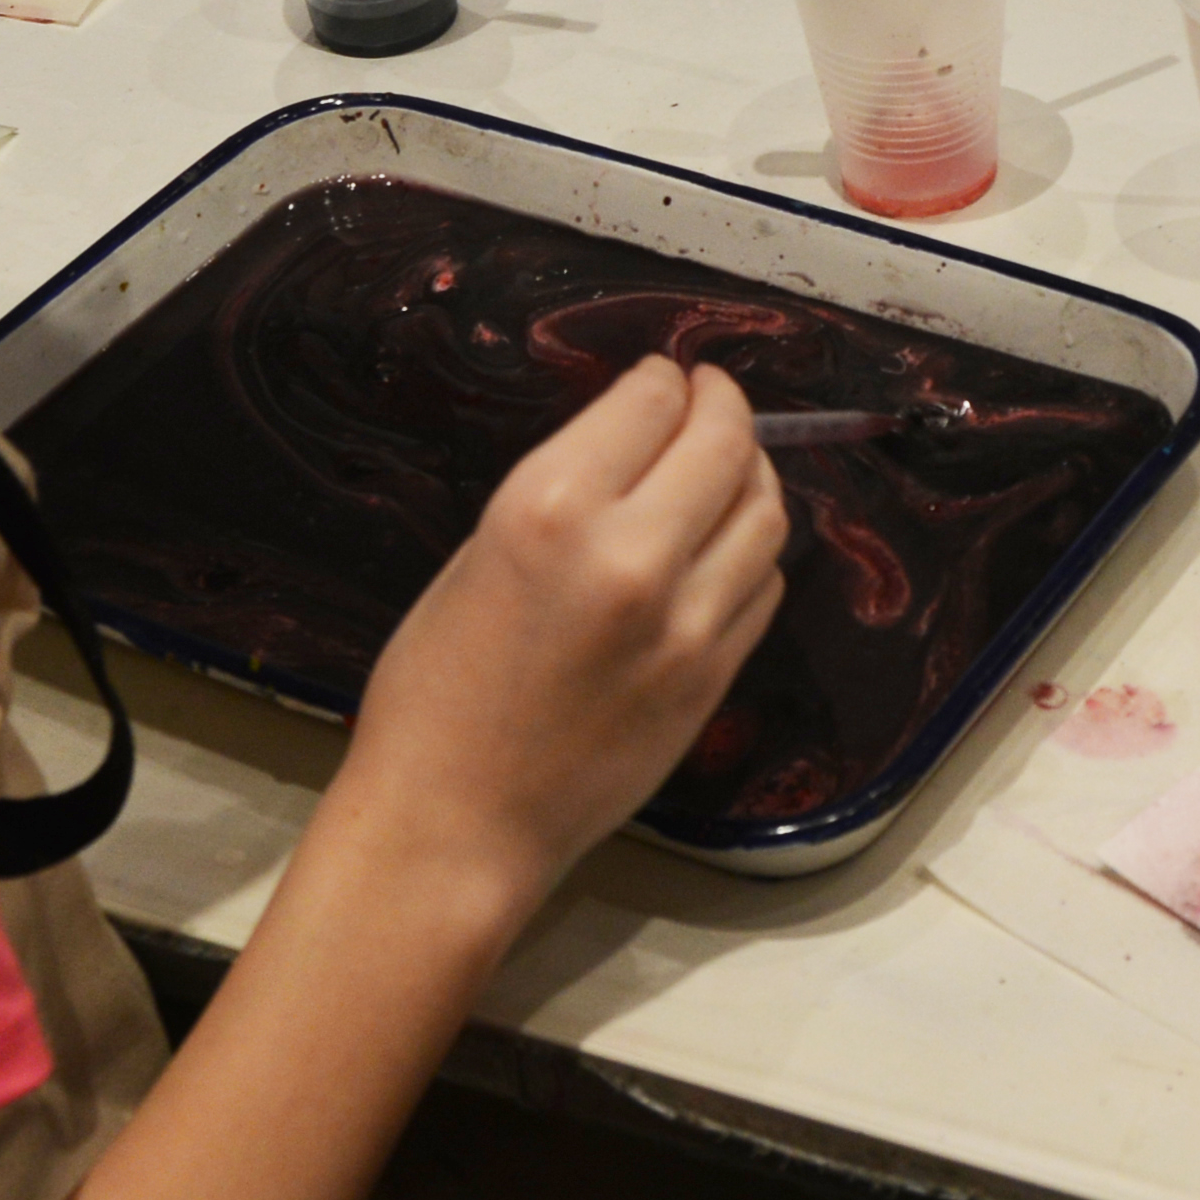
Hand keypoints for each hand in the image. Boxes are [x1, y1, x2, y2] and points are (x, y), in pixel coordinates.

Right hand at [336, 358, 788, 925]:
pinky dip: (751, 551)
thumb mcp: (477, 554)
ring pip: (765, 514)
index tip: (664, 379)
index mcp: (552, 509)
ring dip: (751, 476)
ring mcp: (688, 623)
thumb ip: (563, 494)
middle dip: (722, 406)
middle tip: (711, 397)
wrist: (456, 821)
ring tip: (728, 466)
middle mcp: (633, 554)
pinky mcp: (715, 678)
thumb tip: (631, 446)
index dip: (664, 380)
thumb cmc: (434, 689)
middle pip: (725, 444)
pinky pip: (763, 586)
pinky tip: (724, 547)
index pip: (652, 402)